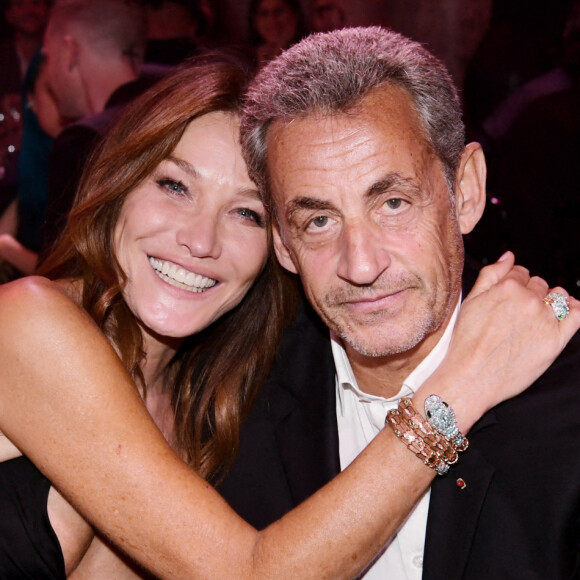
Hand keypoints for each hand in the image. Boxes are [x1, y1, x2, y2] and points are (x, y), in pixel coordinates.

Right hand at [421, 252, 579, 430]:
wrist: (471, 377)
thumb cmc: (467, 343)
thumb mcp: (471, 302)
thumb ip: (491, 274)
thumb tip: (509, 256)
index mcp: (507, 288)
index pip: (520, 272)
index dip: (514, 283)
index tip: (509, 296)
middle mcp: (528, 300)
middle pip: (539, 284)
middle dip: (530, 293)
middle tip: (516, 312)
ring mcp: (545, 319)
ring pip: (558, 296)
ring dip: (551, 300)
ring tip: (536, 316)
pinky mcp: (556, 339)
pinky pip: (577, 315)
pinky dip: (575, 309)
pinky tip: (568, 311)